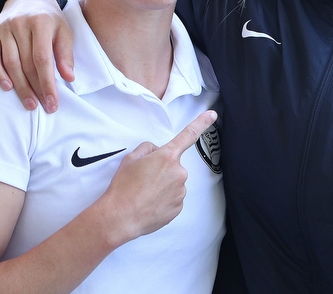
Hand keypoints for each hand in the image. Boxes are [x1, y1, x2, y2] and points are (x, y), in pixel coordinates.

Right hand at [0, 0, 73, 112]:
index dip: (47, 83)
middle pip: (26, 63)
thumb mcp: (63, 30)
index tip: (53, 102)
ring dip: (19, 86)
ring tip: (29, 103)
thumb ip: (65, 53)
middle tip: (43, 107)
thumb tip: (69, 78)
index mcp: (41, 22)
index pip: (43, 59)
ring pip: (10, 62)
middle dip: (36, 88)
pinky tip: (7, 87)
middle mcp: (20, 23)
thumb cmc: (50, 20)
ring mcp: (4, 27)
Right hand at [99, 111, 216, 243]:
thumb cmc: (123, 186)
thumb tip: (157, 153)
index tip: (212, 114)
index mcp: (167, 157)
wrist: (120, 217)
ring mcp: (180, 192)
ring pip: (174, 183)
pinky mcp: (178, 208)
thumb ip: (149, 149)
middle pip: (173, 166)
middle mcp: (179, 172)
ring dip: (163, 186)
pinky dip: (163, 200)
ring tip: (144, 194)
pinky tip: (149, 204)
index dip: (201, 123)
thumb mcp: (131, 158)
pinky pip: (173, 198)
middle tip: (143, 180)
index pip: (188, 135)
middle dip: (162, 170)